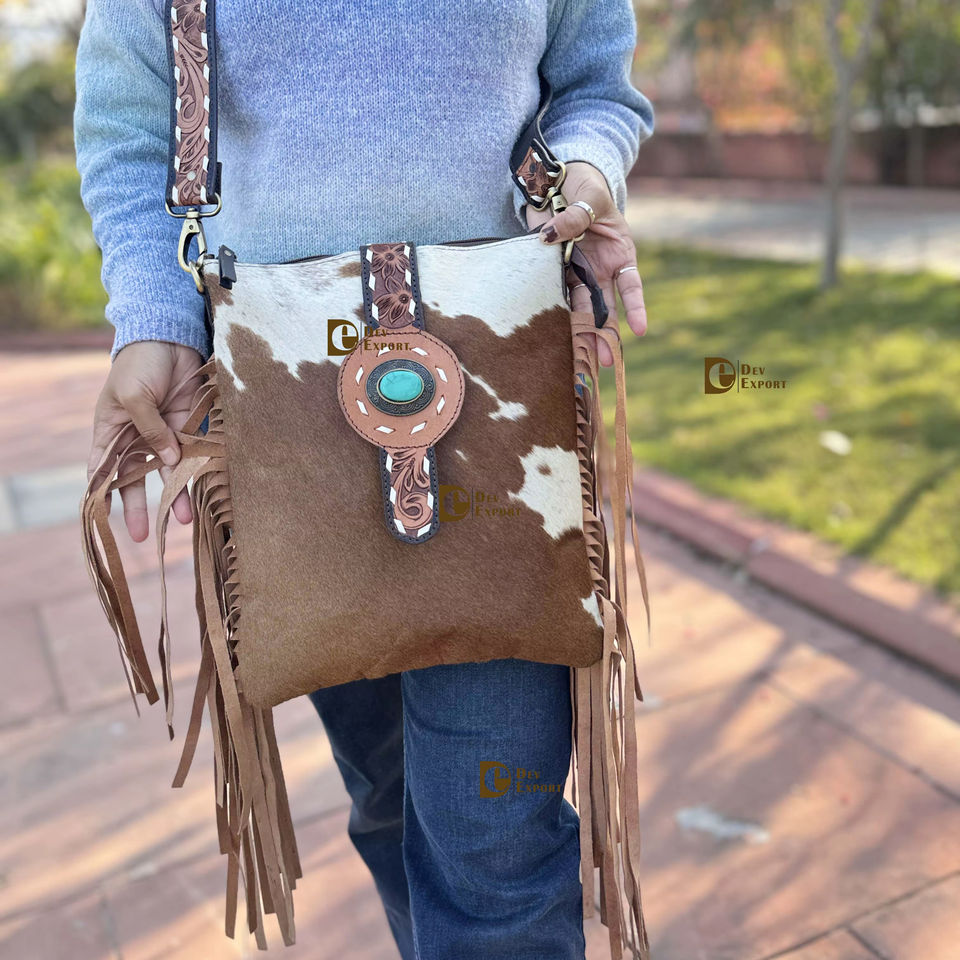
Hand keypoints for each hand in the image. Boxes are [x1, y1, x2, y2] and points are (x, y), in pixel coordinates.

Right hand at [88, 341, 202, 541]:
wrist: (170, 337)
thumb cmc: (140, 363)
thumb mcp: (134, 396)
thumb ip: (150, 429)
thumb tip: (168, 460)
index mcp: (112, 431)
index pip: (102, 470)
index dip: (103, 495)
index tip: (106, 520)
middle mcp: (137, 438)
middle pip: (136, 479)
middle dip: (142, 507)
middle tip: (145, 536)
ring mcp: (164, 434)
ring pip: (169, 472)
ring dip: (176, 494)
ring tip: (185, 519)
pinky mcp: (190, 427)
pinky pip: (194, 455)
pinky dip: (199, 472)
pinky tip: (207, 490)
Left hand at [525, 161, 646, 365]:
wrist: (556, 181)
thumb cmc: (584, 186)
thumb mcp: (588, 197)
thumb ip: (574, 217)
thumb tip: (550, 237)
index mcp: (620, 252)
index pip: (631, 285)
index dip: (636, 308)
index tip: (640, 330)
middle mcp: (600, 268)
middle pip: (605, 306)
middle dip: (604, 334)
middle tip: (604, 360)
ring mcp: (577, 272)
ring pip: (581, 310)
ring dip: (580, 334)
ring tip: (580, 360)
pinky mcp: (554, 272)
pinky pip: (555, 298)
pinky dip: (555, 317)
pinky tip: (554, 340)